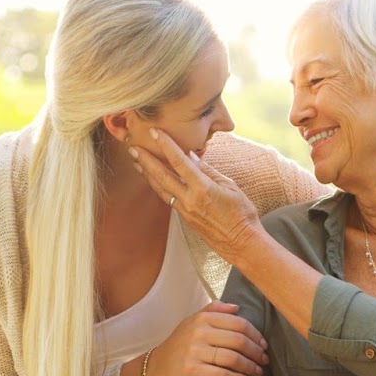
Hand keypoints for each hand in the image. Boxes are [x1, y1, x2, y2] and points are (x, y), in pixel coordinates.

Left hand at [131, 131, 261, 259]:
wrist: (242, 242)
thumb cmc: (242, 213)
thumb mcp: (229, 186)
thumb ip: (208, 170)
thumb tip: (191, 156)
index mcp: (202, 188)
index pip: (179, 162)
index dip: (166, 145)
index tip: (155, 132)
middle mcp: (190, 199)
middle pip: (162, 176)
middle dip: (146, 160)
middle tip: (133, 147)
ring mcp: (185, 211)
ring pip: (161, 189)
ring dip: (148, 174)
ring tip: (137, 162)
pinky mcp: (185, 218)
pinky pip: (168, 199)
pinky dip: (159, 187)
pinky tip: (154, 180)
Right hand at [140, 301, 268, 375]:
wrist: (156, 368)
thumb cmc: (180, 344)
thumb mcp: (192, 322)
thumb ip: (213, 310)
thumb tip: (237, 307)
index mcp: (202, 318)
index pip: (238, 323)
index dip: (256, 335)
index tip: (264, 345)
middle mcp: (198, 332)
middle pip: (239, 341)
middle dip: (256, 352)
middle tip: (265, 360)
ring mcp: (194, 352)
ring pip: (233, 359)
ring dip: (250, 367)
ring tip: (258, 372)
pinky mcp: (191, 371)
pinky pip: (223, 375)